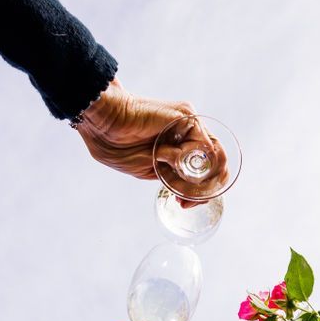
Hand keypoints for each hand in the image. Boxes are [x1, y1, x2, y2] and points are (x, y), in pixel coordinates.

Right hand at [74, 80, 216, 197]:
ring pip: (215, 156)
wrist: (103, 124)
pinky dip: (185, 157)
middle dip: (205, 190)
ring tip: (178, 187)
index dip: (201, 191)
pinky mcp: (187, 117)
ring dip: (199, 178)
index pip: (206, 170)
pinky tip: (165, 157)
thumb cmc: (117, 146)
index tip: (183, 203)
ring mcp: (190, 125)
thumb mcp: (151, 169)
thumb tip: (195, 184)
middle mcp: (189, 134)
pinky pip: (202, 144)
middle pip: (216, 164)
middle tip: (186, 202)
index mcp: (180, 146)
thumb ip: (174, 174)